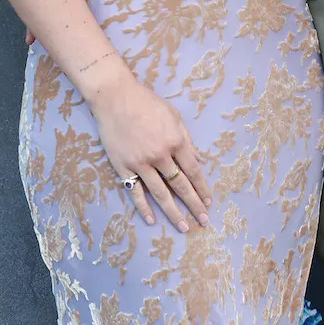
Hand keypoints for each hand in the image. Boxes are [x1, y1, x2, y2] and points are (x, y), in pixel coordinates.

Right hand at [90, 67, 210, 233]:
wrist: (114, 97)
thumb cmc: (146, 103)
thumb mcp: (173, 116)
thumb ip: (187, 140)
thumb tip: (199, 161)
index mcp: (176, 141)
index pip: (193, 171)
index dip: (202, 188)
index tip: (209, 202)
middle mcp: (160, 155)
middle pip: (180, 186)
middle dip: (194, 205)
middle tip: (204, 221)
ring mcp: (140, 163)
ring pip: (160, 193)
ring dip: (173, 212)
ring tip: (184, 227)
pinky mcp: (123, 167)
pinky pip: (135, 191)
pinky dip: (144, 207)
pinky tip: (152, 220)